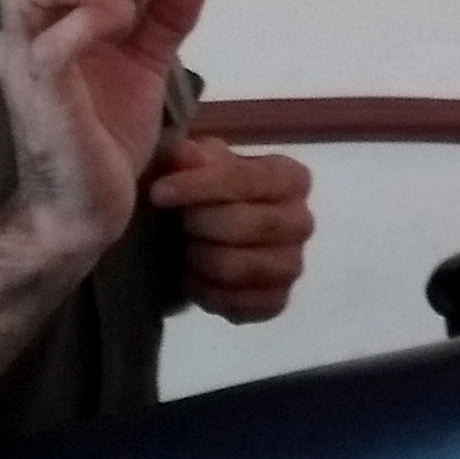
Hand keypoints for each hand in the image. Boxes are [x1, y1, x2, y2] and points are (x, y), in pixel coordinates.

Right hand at [0, 0, 208, 259]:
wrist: (83, 213)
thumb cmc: (104, 138)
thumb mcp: (143, 63)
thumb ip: (165, 16)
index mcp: (44, 22)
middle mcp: (24, 35)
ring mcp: (26, 62)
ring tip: (126, 17)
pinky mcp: (41, 95)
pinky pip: (50, 40)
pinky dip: (93, 20)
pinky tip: (123, 36)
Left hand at [146, 135, 315, 321]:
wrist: (200, 233)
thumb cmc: (203, 191)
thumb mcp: (194, 163)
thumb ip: (191, 157)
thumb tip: (187, 154)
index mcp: (291, 179)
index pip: (254, 180)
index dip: (202, 186)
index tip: (158, 193)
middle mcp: (301, 222)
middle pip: (248, 226)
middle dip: (200, 225)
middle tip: (178, 224)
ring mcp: (292, 265)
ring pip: (240, 268)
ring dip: (201, 261)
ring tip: (186, 251)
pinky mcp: (277, 301)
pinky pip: (242, 305)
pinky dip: (209, 294)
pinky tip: (195, 279)